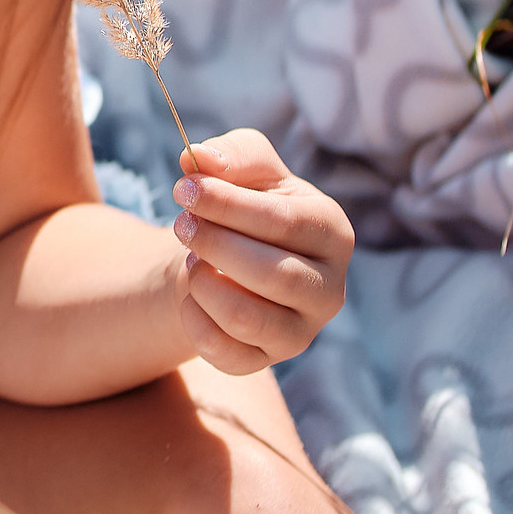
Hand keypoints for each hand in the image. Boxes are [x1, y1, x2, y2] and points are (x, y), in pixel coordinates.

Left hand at [169, 129, 351, 374]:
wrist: (229, 256)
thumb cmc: (245, 204)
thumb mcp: (246, 167)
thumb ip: (231, 154)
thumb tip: (199, 158)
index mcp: (331, 232)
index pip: (284, 222)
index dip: (225, 204)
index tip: (182, 188)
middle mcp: (329, 288)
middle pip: (272, 274)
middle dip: (213, 244)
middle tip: (181, 224)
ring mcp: (303, 330)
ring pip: (247, 318)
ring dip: (203, 283)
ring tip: (192, 260)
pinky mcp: (269, 359)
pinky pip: (226, 353)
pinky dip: (194, 319)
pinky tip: (190, 292)